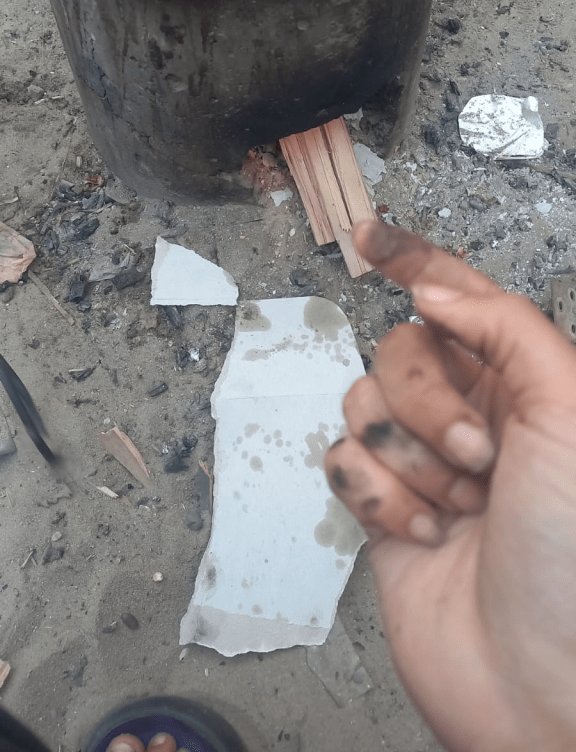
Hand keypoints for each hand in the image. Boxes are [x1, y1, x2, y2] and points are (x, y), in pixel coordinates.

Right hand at [324, 220, 575, 751]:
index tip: (374, 236)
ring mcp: (424, 461)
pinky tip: (422, 534)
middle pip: (401, 350)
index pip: (460, 297)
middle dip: (428, 404)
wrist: (540, 681)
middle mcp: (472, 414)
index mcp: (523, 382)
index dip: (416, 259)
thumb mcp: (568, 413)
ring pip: (365, 402)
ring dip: (409, 459)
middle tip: (479, 459)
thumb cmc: (575, 555)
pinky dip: (377, 497)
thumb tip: (434, 291)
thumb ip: (504, 328)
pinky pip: (344, 461)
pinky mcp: (384, 506)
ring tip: (459, 508)